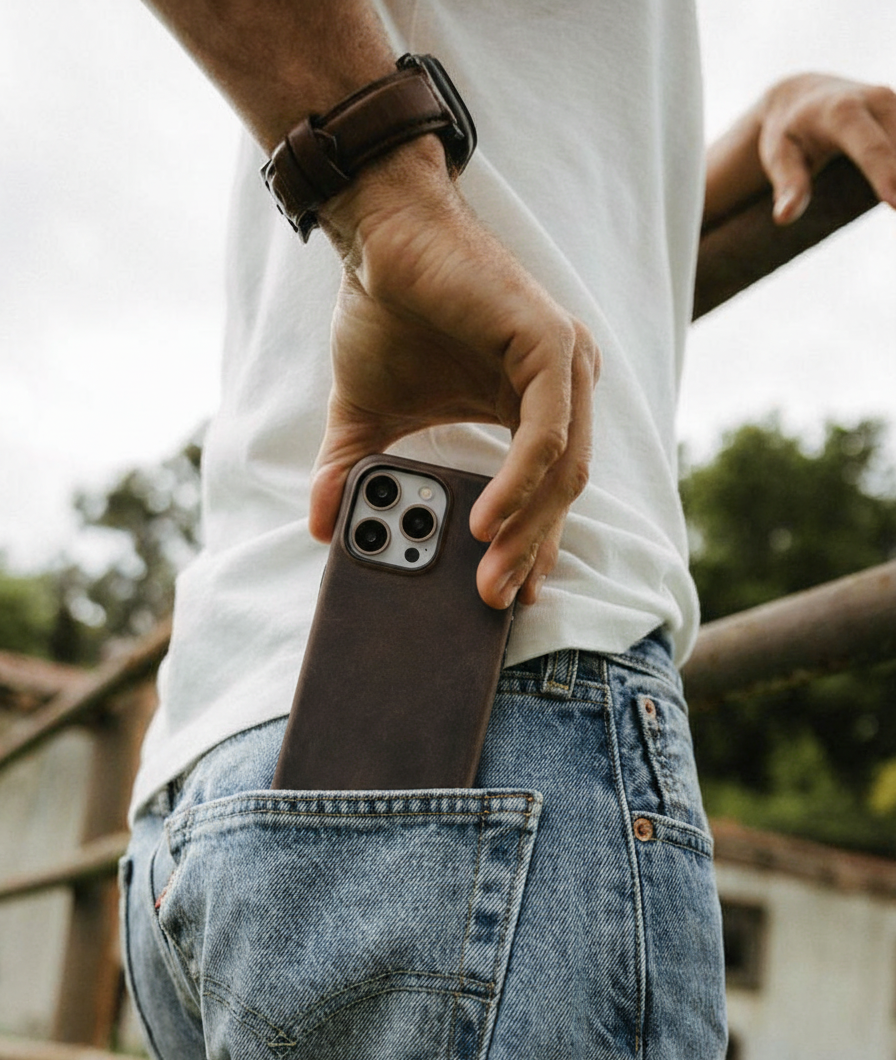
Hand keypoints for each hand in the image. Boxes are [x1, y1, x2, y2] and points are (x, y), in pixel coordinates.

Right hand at [308, 139, 598, 609]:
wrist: (380, 235)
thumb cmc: (387, 314)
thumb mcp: (368, 415)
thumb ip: (355, 471)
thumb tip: (319, 527)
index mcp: (532, 404)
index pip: (546, 491)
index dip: (530, 546)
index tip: (509, 598)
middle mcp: (560, 387)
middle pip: (561, 492)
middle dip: (526, 552)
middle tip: (490, 604)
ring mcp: (563, 363)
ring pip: (563, 470)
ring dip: (527, 528)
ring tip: (487, 576)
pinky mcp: (549, 342)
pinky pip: (548, 431)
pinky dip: (521, 481)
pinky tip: (485, 520)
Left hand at [757, 74, 895, 222]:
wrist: (806, 95)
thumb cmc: (788, 133)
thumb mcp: (779, 156)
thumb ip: (788, 185)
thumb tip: (783, 217)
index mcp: (842, 112)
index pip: (870, 148)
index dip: (885, 175)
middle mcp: (877, 100)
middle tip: (894, 211)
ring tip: (894, 203)